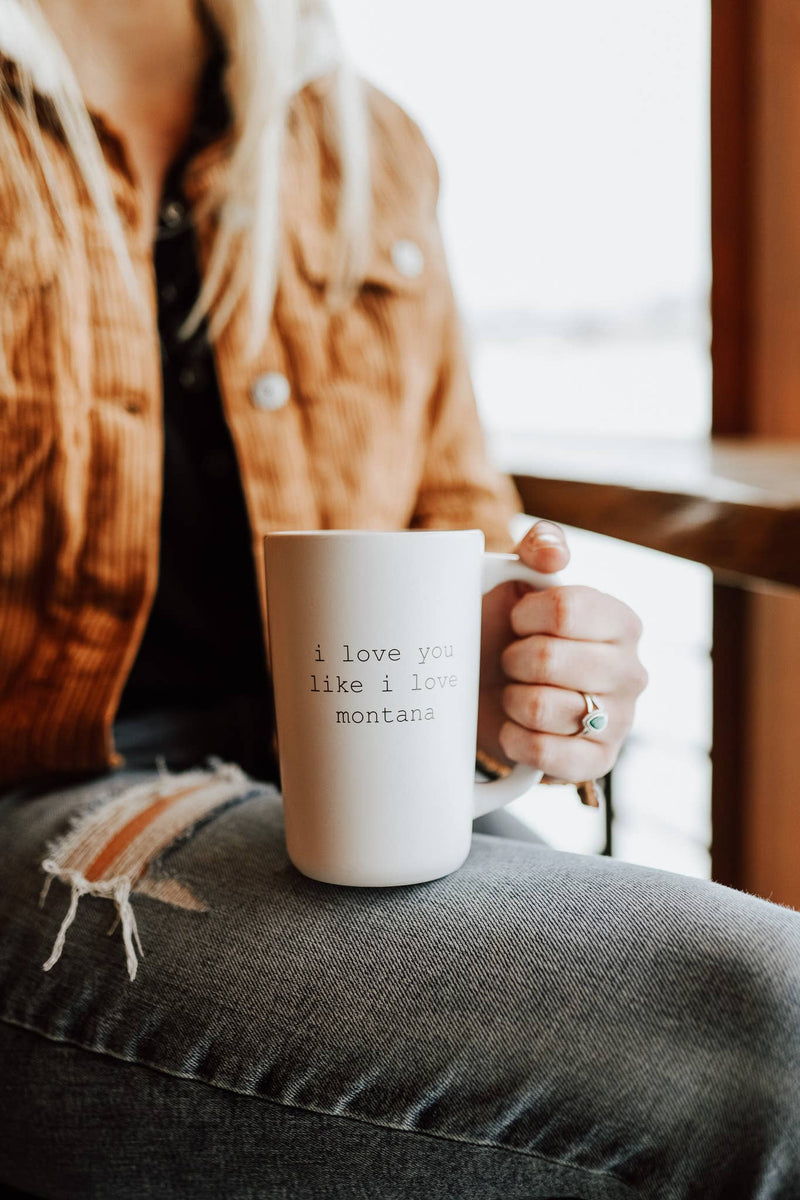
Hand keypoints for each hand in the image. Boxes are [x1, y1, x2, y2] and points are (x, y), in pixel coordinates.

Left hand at [478, 521, 646, 782]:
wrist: (496, 691)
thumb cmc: (511, 630)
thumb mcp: (520, 578)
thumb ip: (540, 547)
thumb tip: (553, 553)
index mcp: (621, 620)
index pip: (563, 608)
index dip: (522, 614)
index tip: (516, 621)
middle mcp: (633, 671)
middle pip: (547, 659)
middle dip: (512, 659)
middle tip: (513, 661)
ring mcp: (621, 721)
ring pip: (540, 707)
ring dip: (510, 700)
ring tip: (517, 693)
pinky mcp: (599, 763)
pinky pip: (544, 753)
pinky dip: (514, 739)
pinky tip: (515, 727)